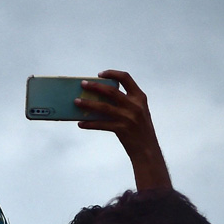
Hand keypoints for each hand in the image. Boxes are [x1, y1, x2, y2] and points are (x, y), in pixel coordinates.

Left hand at [75, 69, 170, 190]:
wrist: (147, 149)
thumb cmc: (140, 129)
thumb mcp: (139, 111)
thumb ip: (126, 102)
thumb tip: (101, 98)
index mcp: (140, 97)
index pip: (126, 78)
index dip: (112, 73)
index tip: (99, 74)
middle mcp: (134, 105)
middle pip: (111, 91)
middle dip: (95, 86)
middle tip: (82, 84)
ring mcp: (128, 117)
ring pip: (103, 107)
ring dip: (88, 103)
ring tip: (76, 101)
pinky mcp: (121, 129)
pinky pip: (101, 125)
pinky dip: (90, 124)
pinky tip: (80, 123)